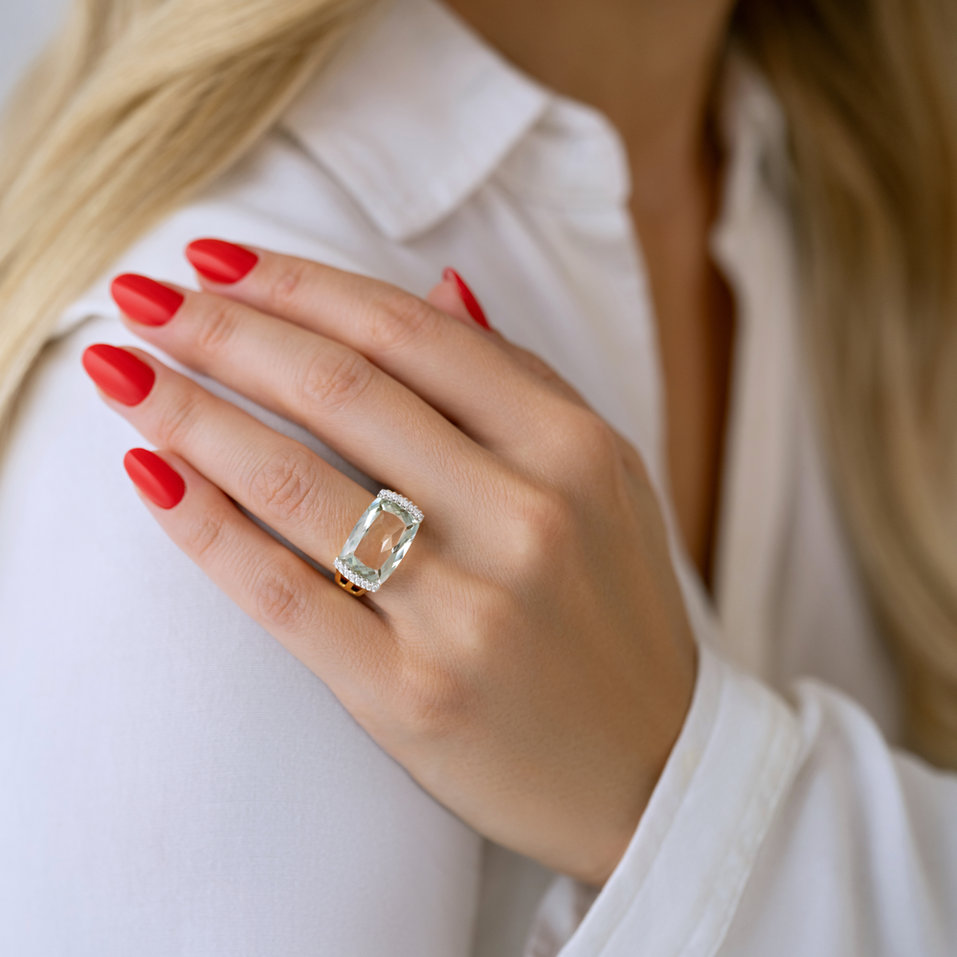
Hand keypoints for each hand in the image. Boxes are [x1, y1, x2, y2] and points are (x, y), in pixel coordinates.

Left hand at [81, 238, 697, 887]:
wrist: (651, 768)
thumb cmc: (617, 612)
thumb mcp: (604, 480)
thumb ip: (522, 381)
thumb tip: (439, 288)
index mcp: (573, 450)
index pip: (410, 335)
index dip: (299, 284)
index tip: (216, 257)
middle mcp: (525, 517)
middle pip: (342, 391)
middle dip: (224, 329)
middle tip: (142, 297)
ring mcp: (466, 610)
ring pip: (297, 482)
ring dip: (189, 413)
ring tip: (122, 373)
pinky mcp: (408, 693)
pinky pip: (282, 592)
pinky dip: (205, 525)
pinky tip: (151, 475)